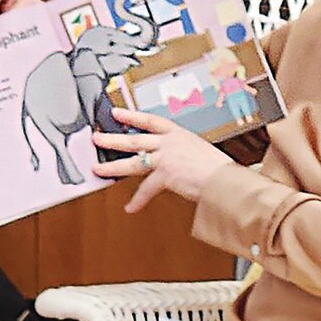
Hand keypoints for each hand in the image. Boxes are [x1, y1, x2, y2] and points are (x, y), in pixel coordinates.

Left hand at [92, 108, 232, 213]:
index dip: (131, 116)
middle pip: (133, 139)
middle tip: (96, 138)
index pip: (149, 120)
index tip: (116, 113)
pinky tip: (130, 207)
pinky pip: (146, 189)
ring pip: (132, 162)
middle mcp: (168, 142)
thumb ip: (182, 151)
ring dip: (112, 166)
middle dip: (112, 139)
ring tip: (98, 169)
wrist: (224, 178)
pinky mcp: (165, 175)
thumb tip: (174, 159)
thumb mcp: (198, 149)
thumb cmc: (217, 167)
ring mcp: (165, 157)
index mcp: (177, 133)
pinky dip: (138, 200)